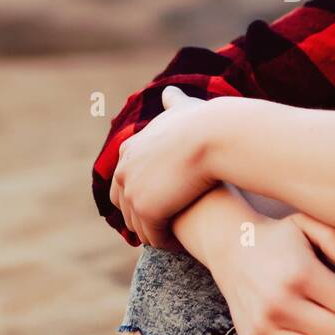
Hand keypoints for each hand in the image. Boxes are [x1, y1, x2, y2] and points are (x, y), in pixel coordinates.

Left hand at [110, 85, 219, 249]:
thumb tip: (169, 91)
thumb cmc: (204, 123)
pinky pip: (154, 237)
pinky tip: (184, 243)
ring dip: (157, 235)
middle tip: (167, 228)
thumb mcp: (182, 110)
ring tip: (179, 238)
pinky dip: (167, 243)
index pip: (121, 183)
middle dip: (144, 221)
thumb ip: (173, 104)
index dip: (140, 197)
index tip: (161, 207)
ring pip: (140, 227)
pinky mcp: (146, 211)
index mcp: (127, 151)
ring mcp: (132, 192)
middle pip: (126, 209)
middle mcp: (122, 171)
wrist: (212, 137)